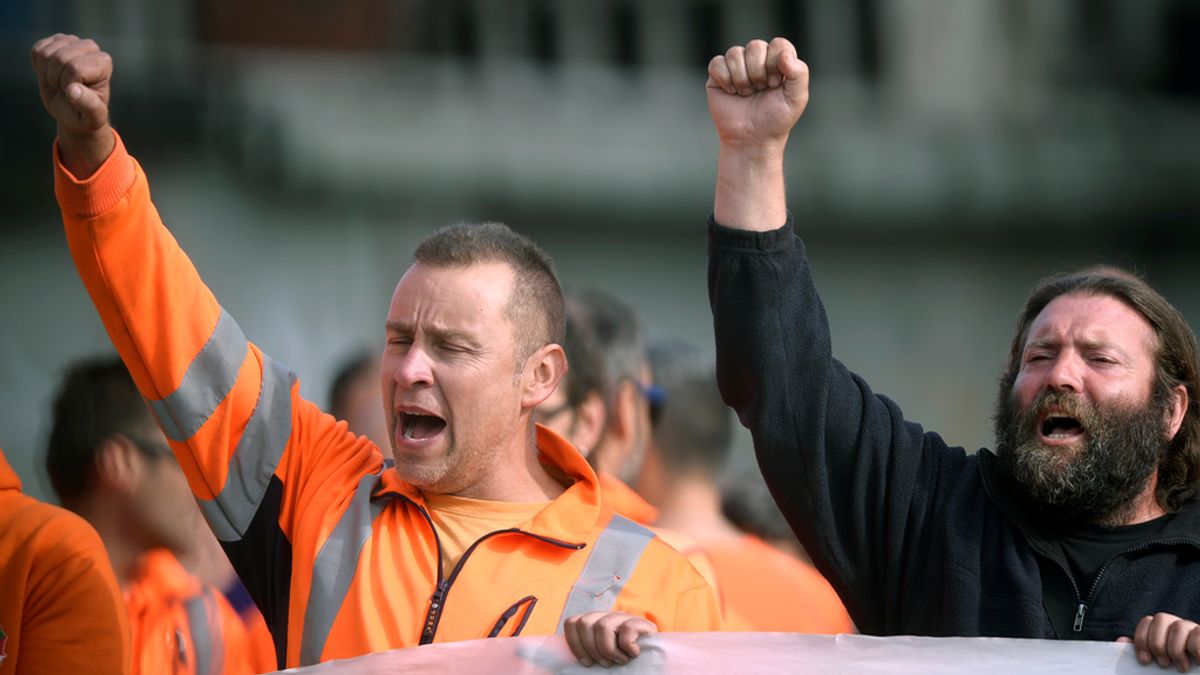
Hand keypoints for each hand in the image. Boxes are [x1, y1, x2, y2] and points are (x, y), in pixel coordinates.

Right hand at [31, 33, 114, 176]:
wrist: (75, 113)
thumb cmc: (87, 118)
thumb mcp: (92, 119)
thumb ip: (89, 105)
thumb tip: (75, 90)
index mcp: (103, 62)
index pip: (76, 66)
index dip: (69, 85)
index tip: (74, 97)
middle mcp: (91, 48)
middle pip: (60, 57)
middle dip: (57, 80)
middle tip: (65, 93)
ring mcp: (73, 43)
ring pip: (47, 52)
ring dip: (47, 73)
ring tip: (59, 86)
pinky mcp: (55, 42)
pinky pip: (37, 50)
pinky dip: (39, 65)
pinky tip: (50, 76)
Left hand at [562, 611, 656, 667]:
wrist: (655, 660)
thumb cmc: (624, 662)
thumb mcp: (602, 657)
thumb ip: (587, 653)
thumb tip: (562, 665)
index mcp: (594, 622)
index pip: (572, 622)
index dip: (575, 644)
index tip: (586, 662)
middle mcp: (607, 616)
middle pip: (584, 623)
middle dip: (591, 649)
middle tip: (605, 663)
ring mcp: (623, 617)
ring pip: (603, 626)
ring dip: (609, 650)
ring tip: (619, 661)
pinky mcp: (640, 623)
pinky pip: (627, 629)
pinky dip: (627, 646)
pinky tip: (633, 654)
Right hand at [706, 37, 808, 153]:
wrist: (752, 139)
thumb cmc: (776, 119)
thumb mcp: (797, 98)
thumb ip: (799, 73)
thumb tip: (784, 55)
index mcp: (778, 61)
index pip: (778, 44)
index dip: (775, 63)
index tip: (775, 84)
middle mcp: (757, 60)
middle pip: (755, 46)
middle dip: (758, 72)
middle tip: (760, 90)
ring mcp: (736, 66)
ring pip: (735, 53)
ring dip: (742, 78)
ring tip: (746, 94)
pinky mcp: (718, 75)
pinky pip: (717, 63)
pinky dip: (725, 79)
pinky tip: (732, 92)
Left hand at [1121, 612, 1199, 670]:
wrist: (1195, 673)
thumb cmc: (1174, 670)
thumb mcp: (1156, 661)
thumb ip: (1141, 651)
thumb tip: (1120, 641)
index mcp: (1163, 629)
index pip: (1147, 621)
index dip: (1142, 639)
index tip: (1144, 660)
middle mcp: (1178, 624)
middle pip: (1161, 618)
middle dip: (1157, 644)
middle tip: (1163, 664)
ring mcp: (1193, 629)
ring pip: (1178, 626)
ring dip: (1176, 650)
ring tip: (1181, 667)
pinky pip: (1197, 634)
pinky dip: (1195, 649)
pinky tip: (1197, 662)